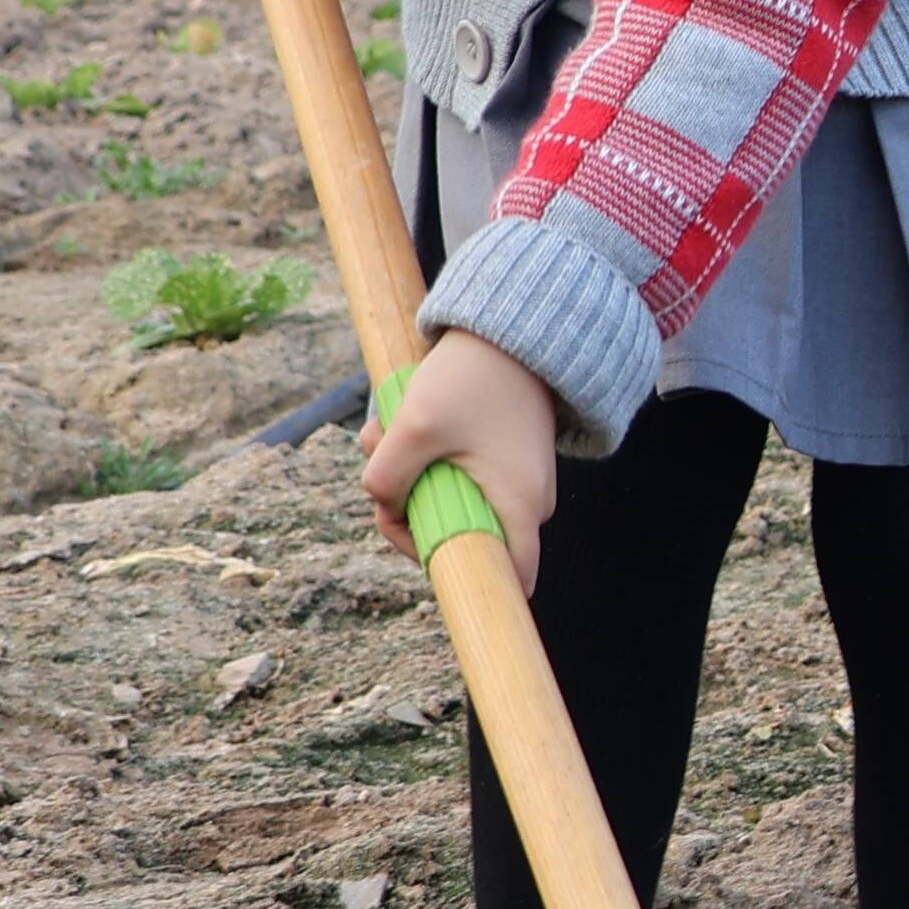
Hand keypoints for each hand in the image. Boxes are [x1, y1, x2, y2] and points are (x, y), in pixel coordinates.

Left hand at [364, 331, 563, 571]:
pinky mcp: (500, 460)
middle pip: (457, 538)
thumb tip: (383, 505)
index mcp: (520, 506)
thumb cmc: (472, 378)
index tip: (415, 541)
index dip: (455, 575)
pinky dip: (421, 458)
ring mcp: (514, 481)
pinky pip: (452, 477)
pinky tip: (402, 423)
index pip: (507, 580)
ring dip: (406, 476)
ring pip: (446, 503)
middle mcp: (526, 502)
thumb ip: (386, 479)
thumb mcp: (414, 429)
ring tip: (387, 431)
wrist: (510, 328)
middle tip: (382, 464)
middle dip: (407, 507)